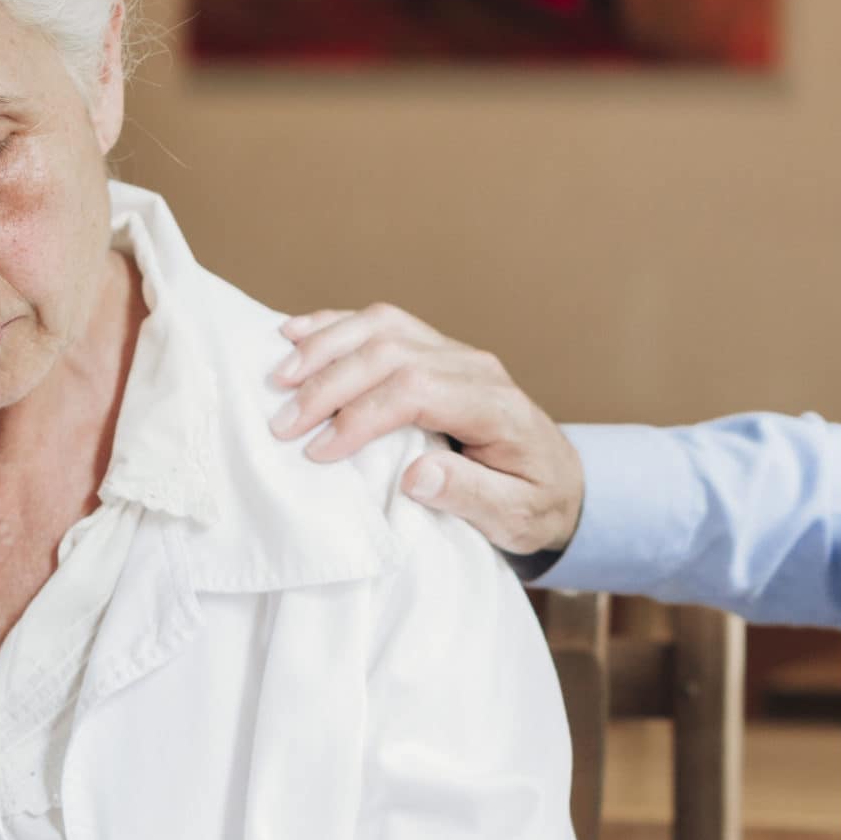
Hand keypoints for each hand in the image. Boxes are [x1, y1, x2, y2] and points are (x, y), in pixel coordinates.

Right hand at [267, 305, 584, 556]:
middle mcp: (474, 366)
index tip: (320, 452)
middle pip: (390, 352)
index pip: (415, 390)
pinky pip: (382, 323)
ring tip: (279, 377)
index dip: (361, 416)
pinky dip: (336, 325)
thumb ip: (469, 496)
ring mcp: (453, 352)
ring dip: (325, 346)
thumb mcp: (515, 516)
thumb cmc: (536, 503)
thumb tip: (416, 475)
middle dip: (328, 385)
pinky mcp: (435, 350)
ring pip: (382, 325)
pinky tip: (295, 333)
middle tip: (282, 423)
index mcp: (495, 405)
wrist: (561, 480)